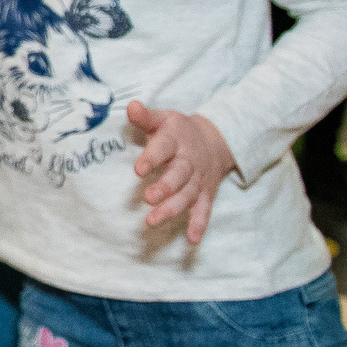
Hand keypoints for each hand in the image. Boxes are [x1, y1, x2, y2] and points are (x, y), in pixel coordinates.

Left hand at [127, 101, 236, 242]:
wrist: (216, 139)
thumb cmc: (178, 131)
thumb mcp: (164, 118)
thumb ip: (145, 116)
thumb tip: (130, 106)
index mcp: (176, 141)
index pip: (163, 148)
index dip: (152, 158)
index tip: (138, 169)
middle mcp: (189, 162)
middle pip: (179, 175)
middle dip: (164, 187)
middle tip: (148, 198)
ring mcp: (198, 180)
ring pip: (187, 195)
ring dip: (172, 209)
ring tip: (152, 221)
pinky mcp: (206, 194)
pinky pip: (204, 211)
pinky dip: (200, 225)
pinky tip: (192, 241)